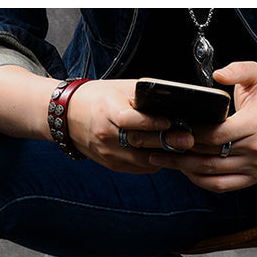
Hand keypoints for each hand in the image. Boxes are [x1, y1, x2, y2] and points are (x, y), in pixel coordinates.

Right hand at [66, 79, 192, 172]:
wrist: (69, 117)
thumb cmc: (98, 99)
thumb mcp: (120, 89)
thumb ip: (143, 96)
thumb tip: (172, 101)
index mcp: (106, 111)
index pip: (128, 120)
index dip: (149, 122)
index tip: (169, 122)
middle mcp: (105, 135)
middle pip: (138, 142)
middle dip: (165, 142)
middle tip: (187, 140)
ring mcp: (108, 153)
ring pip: (140, 159)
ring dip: (163, 155)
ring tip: (183, 150)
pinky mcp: (111, 164)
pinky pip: (137, 167)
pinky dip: (154, 162)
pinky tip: (167, 155)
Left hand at [148, 61, 256, 191]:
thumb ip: (239, 69)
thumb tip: (218, 73)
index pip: (216, 134)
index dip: (192, 134)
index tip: (171, 129)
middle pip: (209, 155)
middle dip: (181, 152)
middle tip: (158, 146)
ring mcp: (254, 168)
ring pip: (210, 173)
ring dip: (183, 168)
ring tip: (163, 159)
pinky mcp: (251, 179)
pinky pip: (219, 186)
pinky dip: (198, 180)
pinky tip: (184, 170)